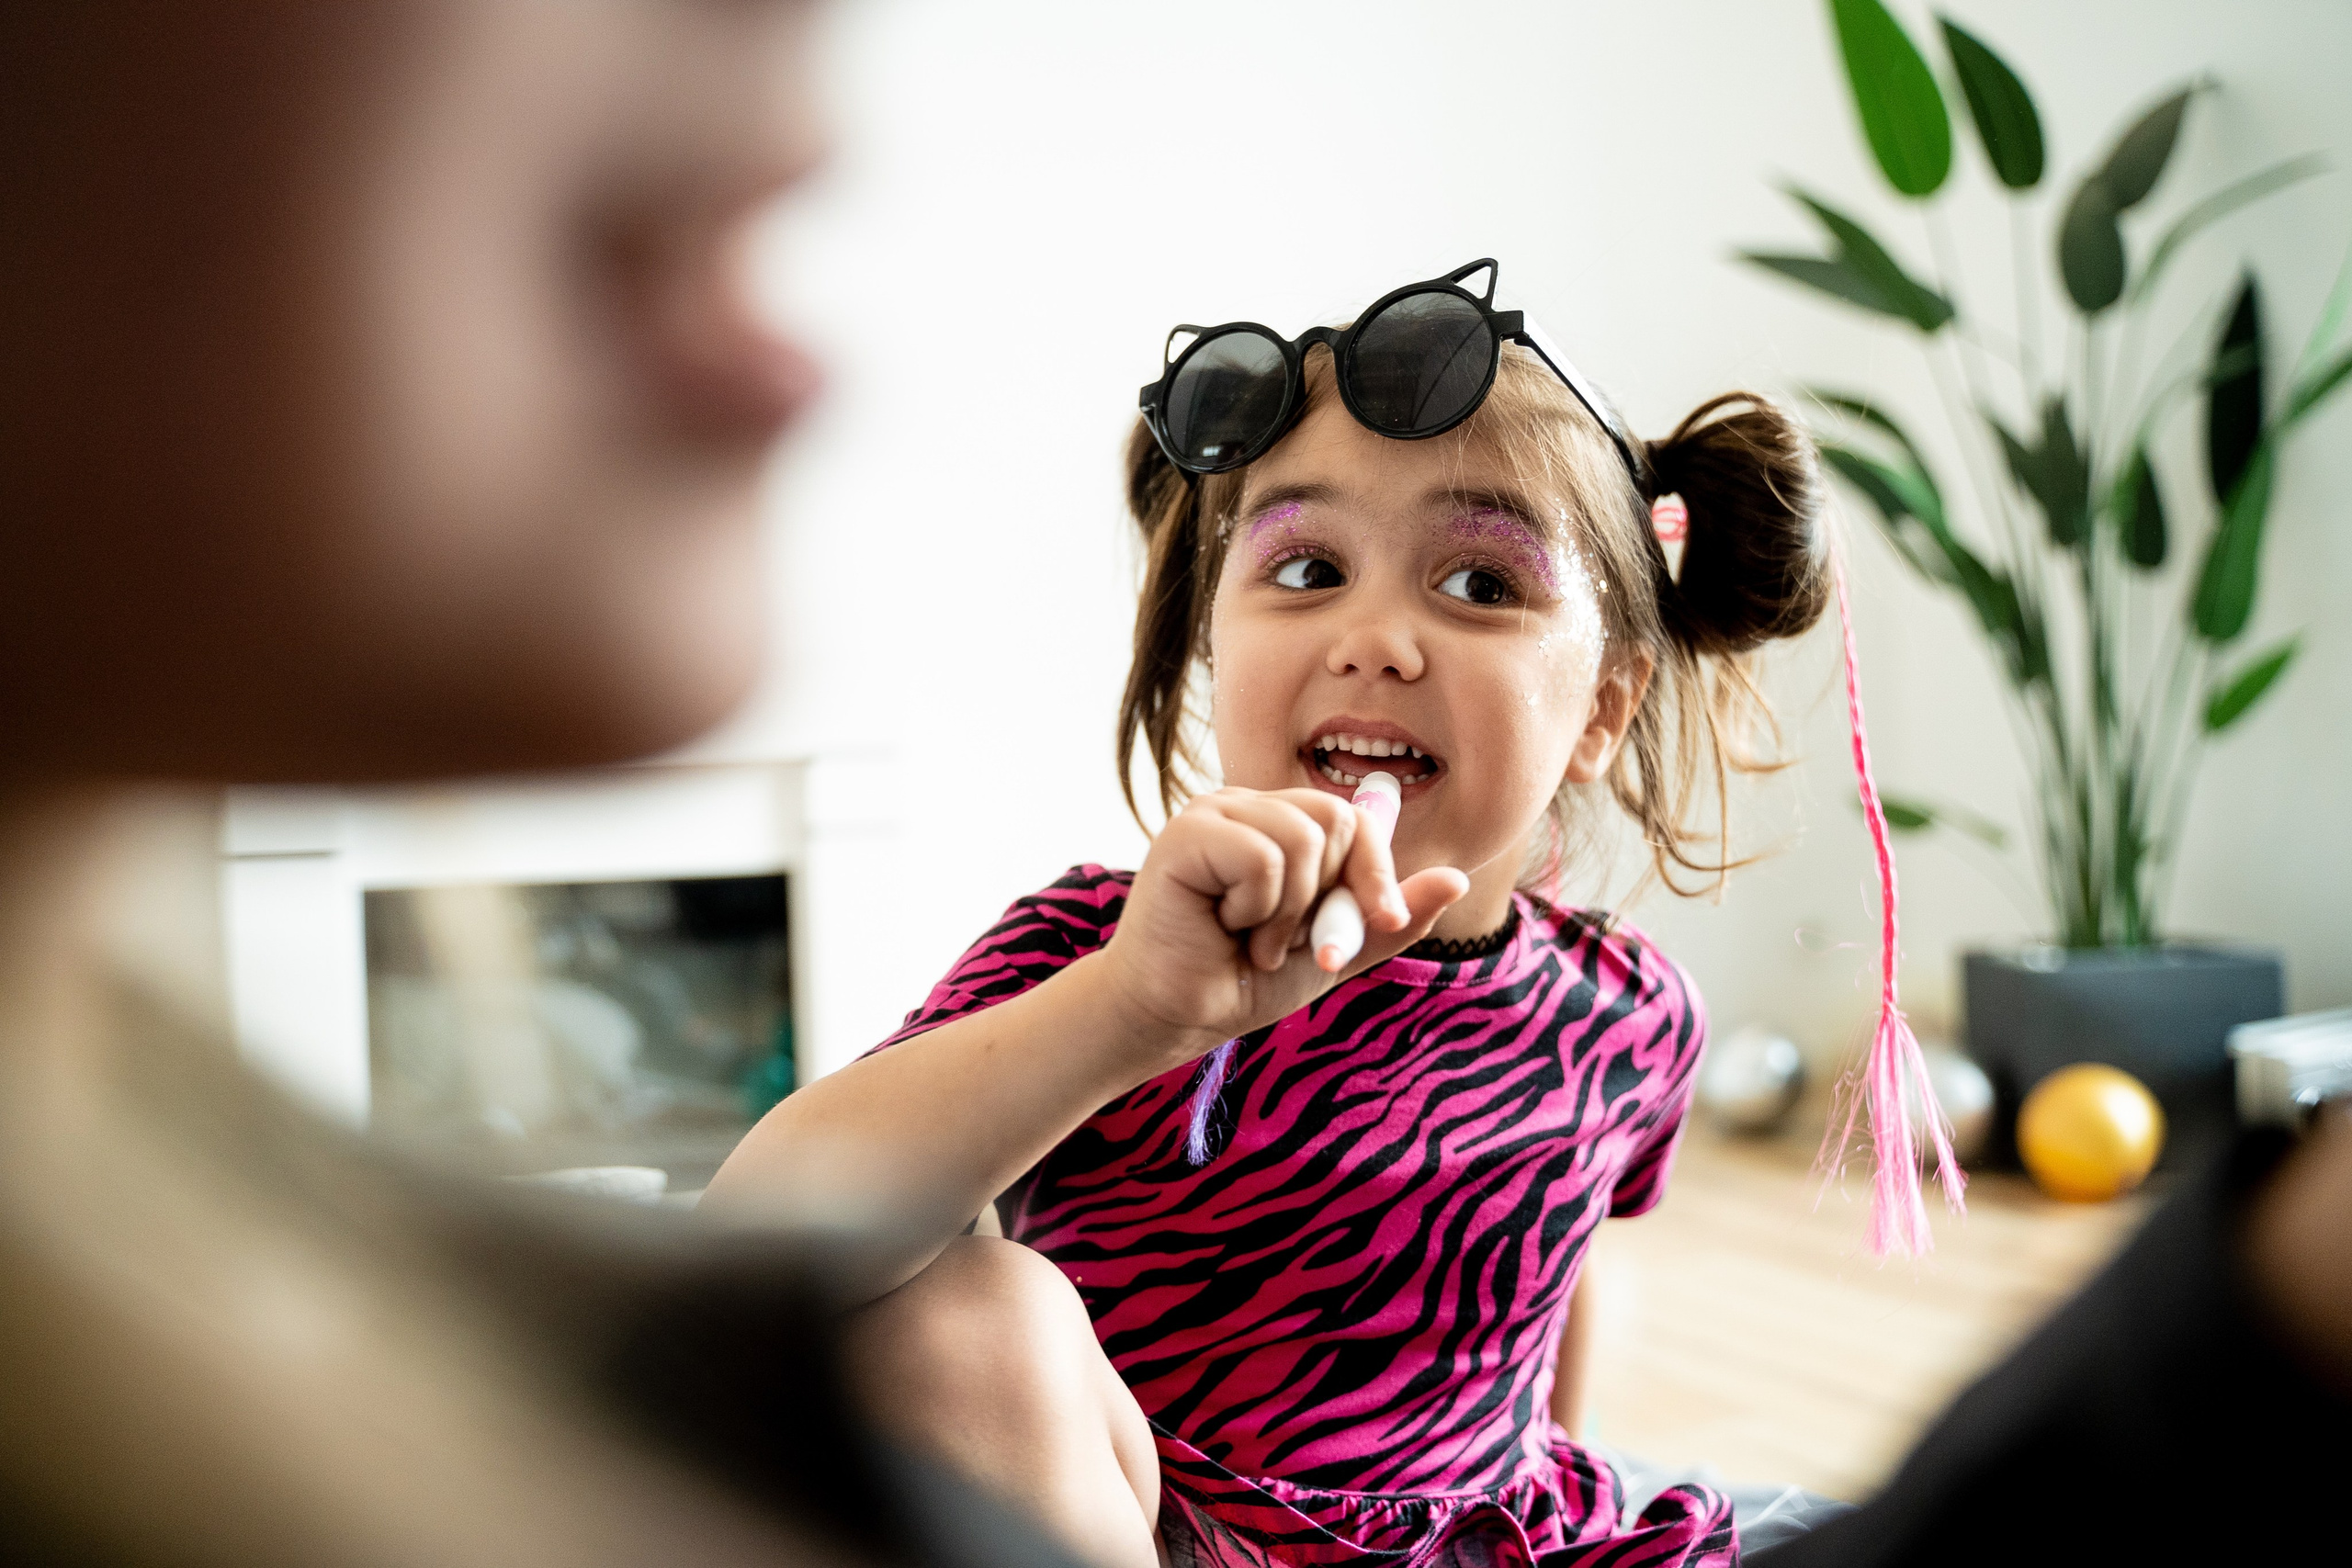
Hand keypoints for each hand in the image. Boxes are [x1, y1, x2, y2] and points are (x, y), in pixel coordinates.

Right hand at [1097, 786, 1466, 1067]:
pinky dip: (1257, 909)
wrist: (1174, 1018)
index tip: (1383, 924)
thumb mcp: (1334, 950)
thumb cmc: (1242, 980)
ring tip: (1250, 938)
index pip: (1355, 817)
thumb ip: (1387, 916)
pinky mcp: (1185, 834)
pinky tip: (1223, 927)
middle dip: (1329, 898)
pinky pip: (1263, 857)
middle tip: (1282, 940)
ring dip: (1289, 912)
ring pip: (1304, 838)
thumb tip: (1458, 878)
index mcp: (1279, 822)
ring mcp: (1213, 813)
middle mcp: (1246, 806)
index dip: (1377, 872)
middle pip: (1337, 819)